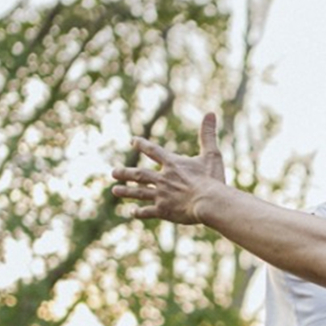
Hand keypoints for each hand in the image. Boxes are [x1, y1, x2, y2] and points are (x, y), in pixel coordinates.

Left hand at [110, 113, 226, 223]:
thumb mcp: (211, 154)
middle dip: (126, 172)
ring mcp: (161, 195)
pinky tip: (132, 212)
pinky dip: (140, 212)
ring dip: (126, 191)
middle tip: (113, 172)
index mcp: (173, 164)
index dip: (142, 144)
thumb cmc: (212, 179)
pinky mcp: (163, 210)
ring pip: (139, 192)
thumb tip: (210, 113)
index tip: (132, 141)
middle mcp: (162, 179)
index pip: (153, 151)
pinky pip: (148, 211)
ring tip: (114, 190)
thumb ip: (208, 134)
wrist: (209, 202)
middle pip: (139, 174)